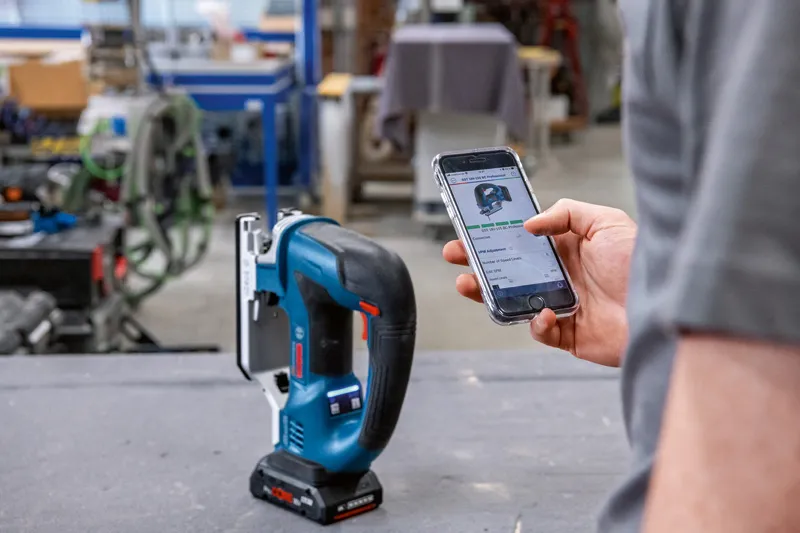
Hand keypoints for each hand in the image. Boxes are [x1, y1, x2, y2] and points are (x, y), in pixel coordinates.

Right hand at [443, 199, 636, 366]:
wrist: (669, 307)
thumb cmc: (644, 262)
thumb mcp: (607, 222)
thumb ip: (567, 215)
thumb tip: (529, 225)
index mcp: (567, 249)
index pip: (522, 241)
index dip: (495, 236)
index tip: (471, 229)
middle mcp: (561, 276)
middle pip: (509, 270)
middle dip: (478, 262)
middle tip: (456, 255)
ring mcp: (562, 305)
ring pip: (514, 301)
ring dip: (488, 294)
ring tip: (469, 283)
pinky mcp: (569, 334)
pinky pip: (540, 331)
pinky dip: (536, 324)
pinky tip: (545, 314)